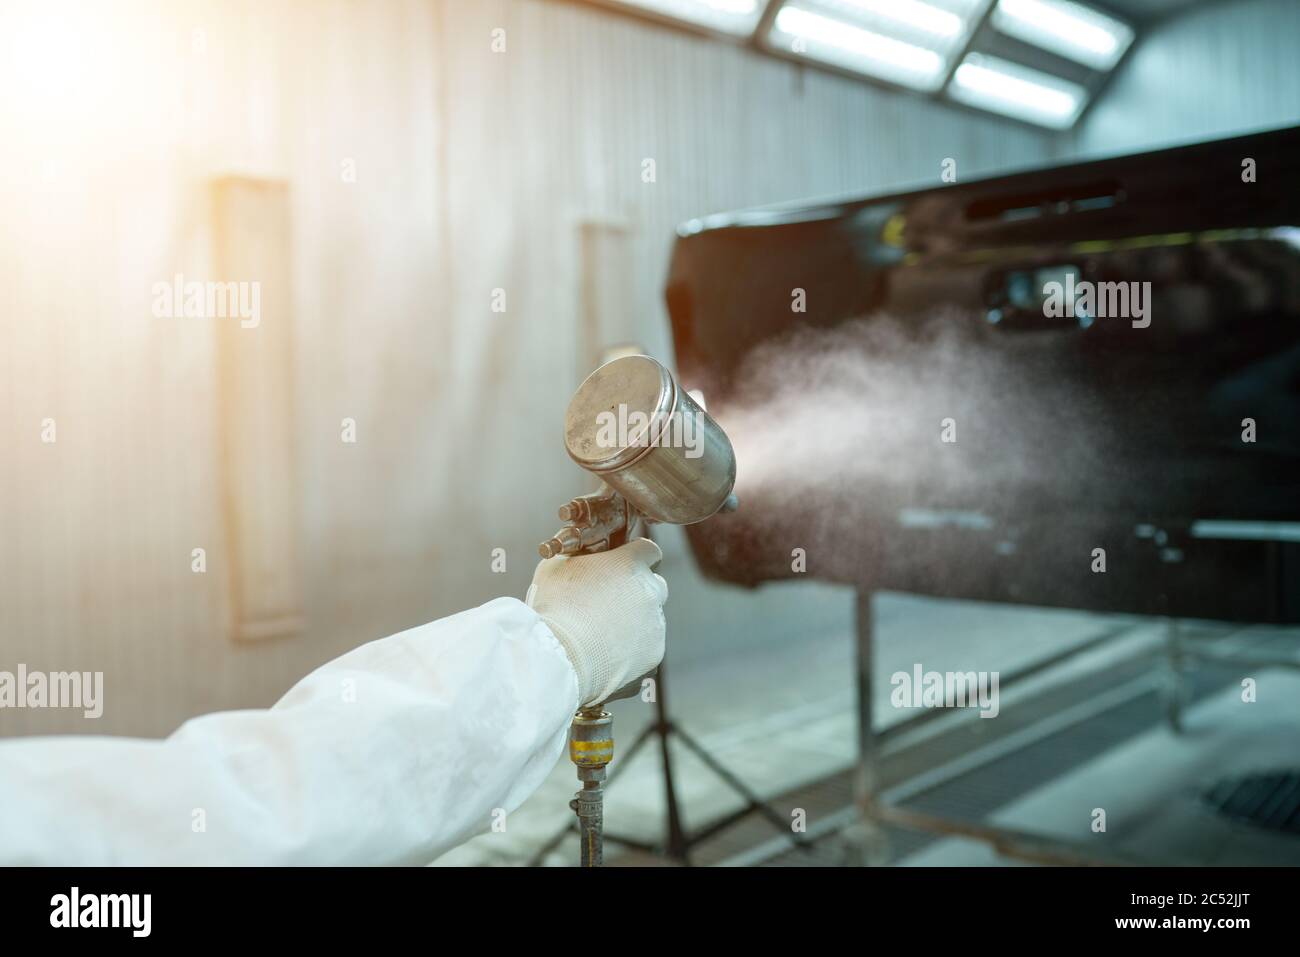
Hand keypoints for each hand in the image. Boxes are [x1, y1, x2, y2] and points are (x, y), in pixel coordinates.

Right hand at [526, 538, 666, 706]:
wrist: (558, 657)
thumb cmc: (554, 608)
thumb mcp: (558, 566)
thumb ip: (581, 556)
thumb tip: (583, 555)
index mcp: (631, 564)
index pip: (649, 550)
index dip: (634, 558)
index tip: (622, 567)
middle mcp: (650, 591)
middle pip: (654, 584)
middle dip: (637, 590)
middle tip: (609, 602)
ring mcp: (655, 624)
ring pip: (651, 617)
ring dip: (634, 620)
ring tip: (601, 632)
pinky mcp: (654, 653)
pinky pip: (647, 645)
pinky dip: (633, 648)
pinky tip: (607, 651)